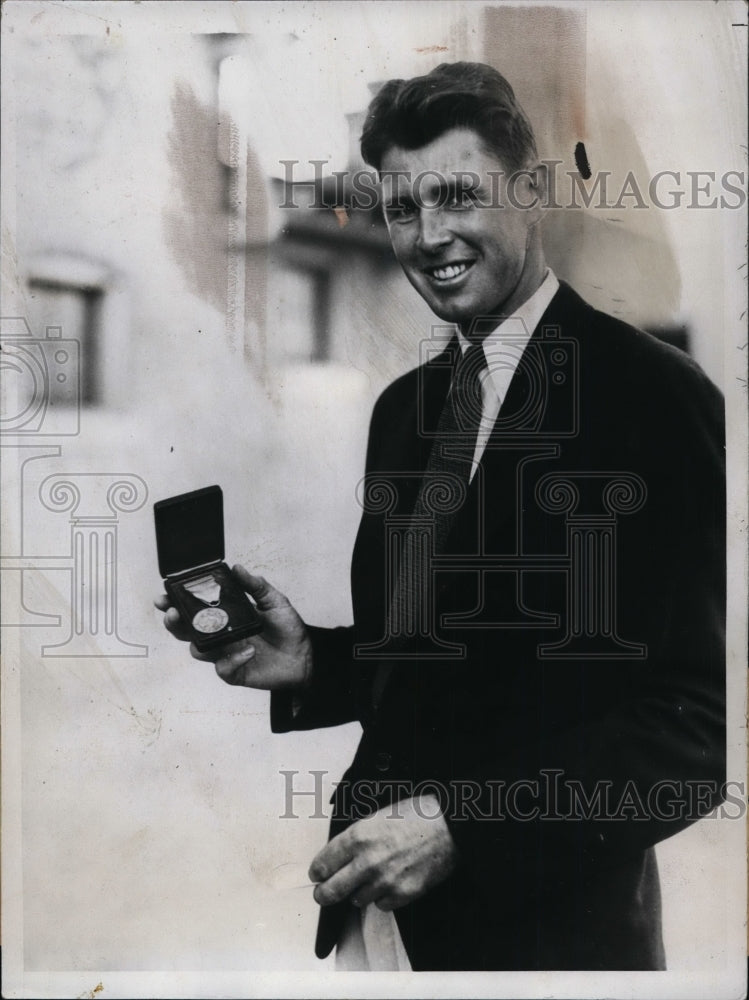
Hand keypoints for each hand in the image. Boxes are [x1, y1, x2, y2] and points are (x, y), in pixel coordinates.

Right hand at [154, 565, 312, 690]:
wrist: (305, 656)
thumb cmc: (287, 628)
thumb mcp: (274, 601)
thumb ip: (256, 585)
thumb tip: (238, 568)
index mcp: (224, 615)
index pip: (194, 608)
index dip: (176, 602)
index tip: (165, 595)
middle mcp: (220, 635)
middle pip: (186, 631)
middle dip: (173, 622)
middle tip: (172, 613)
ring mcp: (225, 654)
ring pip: (198, 651)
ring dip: (197, 642)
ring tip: (205, 630)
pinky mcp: (236, 672)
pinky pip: (224, 669)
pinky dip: (233, 660)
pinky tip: (248, 651)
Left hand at [308, 794, 457, 910]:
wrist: (450, 827)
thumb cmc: (417, 815)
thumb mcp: (378, 815)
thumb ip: (356, 837)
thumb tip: (338, 854)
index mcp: (359, 836)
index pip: (323, 863)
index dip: (317, 871)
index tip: (317, 874)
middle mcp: (368, 861)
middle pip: (331, 891)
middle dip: (323, 894)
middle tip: (323, 893)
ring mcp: (386, 880)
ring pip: (356, 900)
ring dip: (358, 892)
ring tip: (369, 879)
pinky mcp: (403, 894)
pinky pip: (381, 905)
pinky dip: (382, 897)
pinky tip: (389, 882)